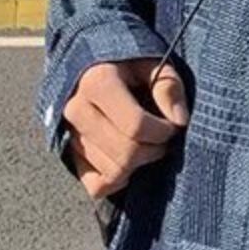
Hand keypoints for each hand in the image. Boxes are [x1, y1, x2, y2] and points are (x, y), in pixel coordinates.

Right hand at [63, 58, 189, 199]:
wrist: (92, 65)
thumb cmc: (129, 65)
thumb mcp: (152, 63)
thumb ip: (168, 87)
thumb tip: (180, 120)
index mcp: (96, 82)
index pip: (135, 125)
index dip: (163, 132)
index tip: (174, 124)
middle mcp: (75, 109)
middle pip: (125, 153)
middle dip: (154, 150)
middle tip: (163, 138)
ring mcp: (69, 134)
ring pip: (113, 172)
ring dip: (139, 165)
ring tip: (147, 145)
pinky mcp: (68, 154)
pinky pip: (96, 186)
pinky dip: (117, 181)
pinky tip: (129, 162)